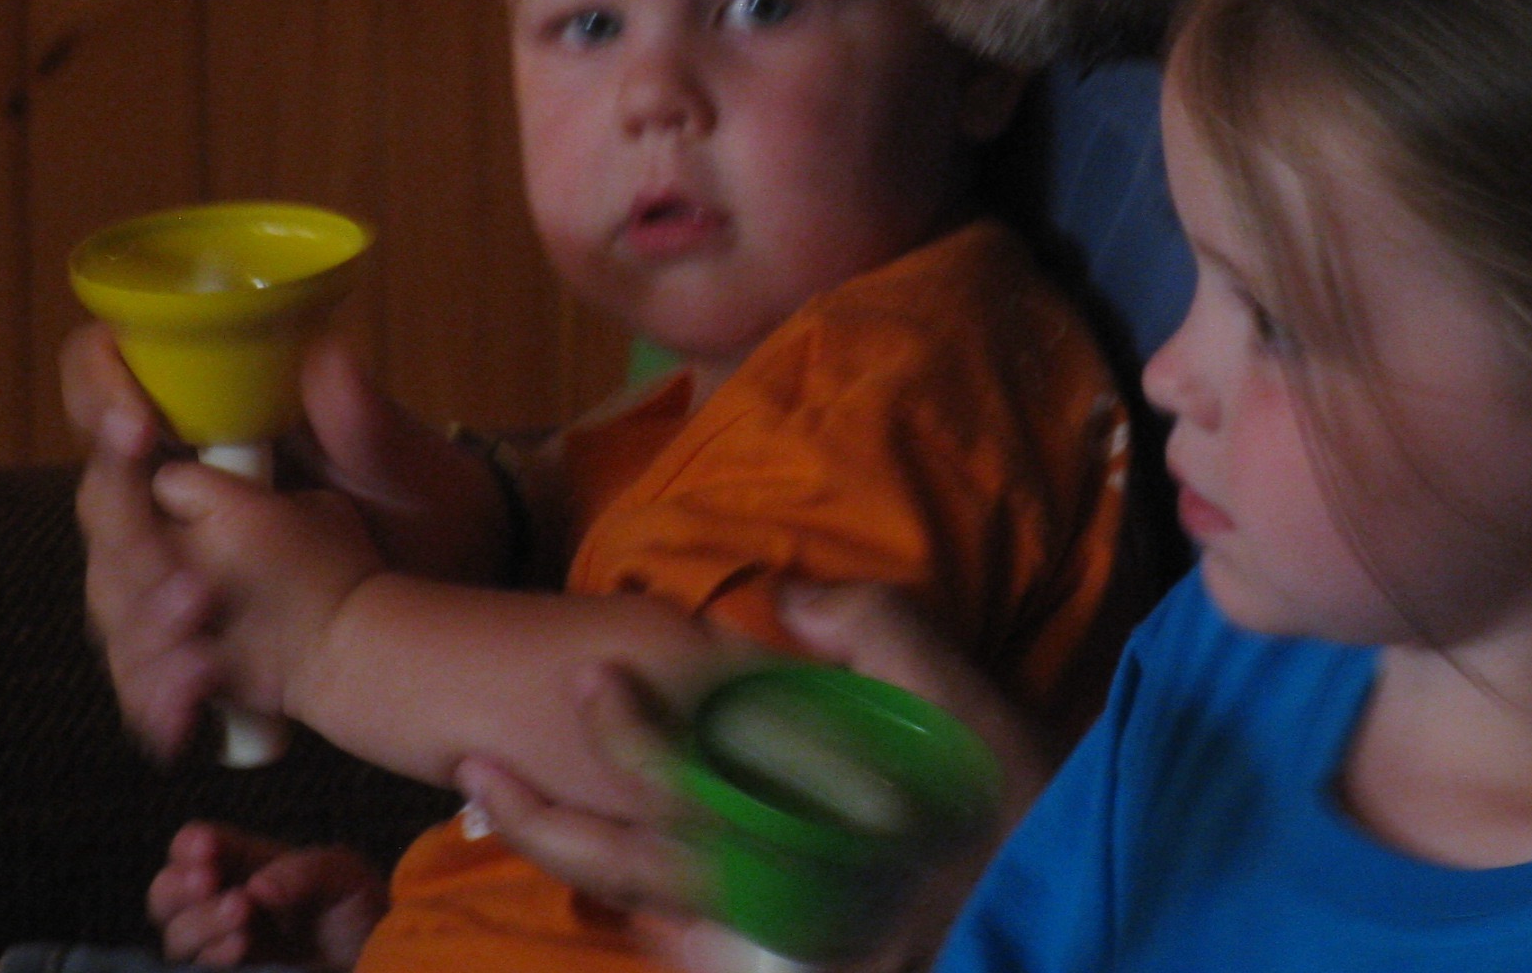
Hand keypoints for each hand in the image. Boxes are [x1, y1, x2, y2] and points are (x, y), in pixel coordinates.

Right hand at [66, 321, 516, 758]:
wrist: (458, 582)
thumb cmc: (428, 500)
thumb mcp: (403, 460)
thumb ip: (361, 419)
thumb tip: (328, 354)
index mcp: (214, 438)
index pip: (110, 390)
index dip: (99, 395)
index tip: (137, 425)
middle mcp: (178, 506)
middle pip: (103, 513)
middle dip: (133, 552)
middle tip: (196, 592)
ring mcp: (174, 576)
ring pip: (112, 600)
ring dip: (145, 636)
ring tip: (203, 664)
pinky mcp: (188, 645)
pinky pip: (142, 674)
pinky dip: (158, 699)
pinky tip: (190, 719)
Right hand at [148, 822, 387, 968]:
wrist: (376, 964)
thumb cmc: (358, 915)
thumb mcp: (344, 879)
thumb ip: (305, 873)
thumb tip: (255, 889)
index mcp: (245, 866)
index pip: (196, 848)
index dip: (191, 846)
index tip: (207, 848)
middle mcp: (223, 906)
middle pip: (166, 894)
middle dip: (179, 886)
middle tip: (207, 881)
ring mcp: (222, 949)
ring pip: (177, 938)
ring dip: (201, 923)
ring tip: (240, 913)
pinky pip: (194, 972)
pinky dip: (212, 958)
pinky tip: (239, 949)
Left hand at [458, 582, 1056, 970]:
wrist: (1060, 900)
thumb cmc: (1011, 796)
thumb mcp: (960, 692)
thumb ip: (871, 629)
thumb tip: (784, 595)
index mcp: (803, 823)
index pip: (684, 779)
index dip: (627, 728)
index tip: (589, 672)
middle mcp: (772, 890)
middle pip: (627, 867)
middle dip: (539, 821)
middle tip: (470, 769)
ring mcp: (776, 935)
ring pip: (644, 912)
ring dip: (567, 864)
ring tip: (502, 813)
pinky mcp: (794, 956)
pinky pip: (694, 944)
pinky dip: (643, 914)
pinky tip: (611, 880)